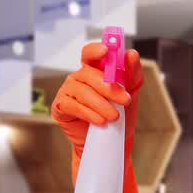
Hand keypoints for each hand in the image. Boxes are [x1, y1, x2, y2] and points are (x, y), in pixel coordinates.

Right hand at [51, 42, 144, 180]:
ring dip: (101, 104)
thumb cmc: (119, 115)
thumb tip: (131, 54)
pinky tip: (100, 121)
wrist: (111, 141)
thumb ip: (132, 74)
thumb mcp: (131, 94)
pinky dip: (89, 114)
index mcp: (94, 70)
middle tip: (125, 100)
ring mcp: (68, 91)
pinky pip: (72, 106)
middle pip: (87, 73)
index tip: (106, 51)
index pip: (90, 54)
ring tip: (114, 117)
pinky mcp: (61, 107)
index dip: (95, 50)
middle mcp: (79, 78)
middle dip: (108, 87)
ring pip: (82, 91)